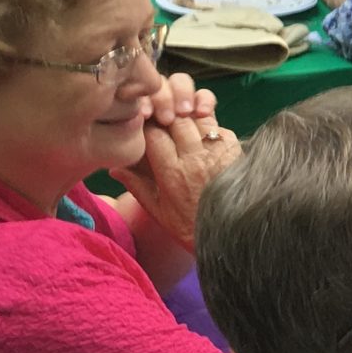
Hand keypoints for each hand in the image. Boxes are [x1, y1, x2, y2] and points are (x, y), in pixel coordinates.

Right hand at [116, 74, 239, 247]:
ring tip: (183, 124)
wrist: (235, 238)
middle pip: (176, 120)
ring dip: (189, 118)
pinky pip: (220, 129)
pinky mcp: (237, 152)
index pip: (153, 134)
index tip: (143, 125)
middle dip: (167, 114)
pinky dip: (210, 128)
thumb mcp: (159, 212)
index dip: (146, 125)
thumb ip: (138, 186)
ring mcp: (218, 153)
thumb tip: (115, 168)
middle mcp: (194, 158)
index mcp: (172, 172)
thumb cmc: (192, 229)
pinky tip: (204, 137)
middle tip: (163, 118)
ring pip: (199, 120)